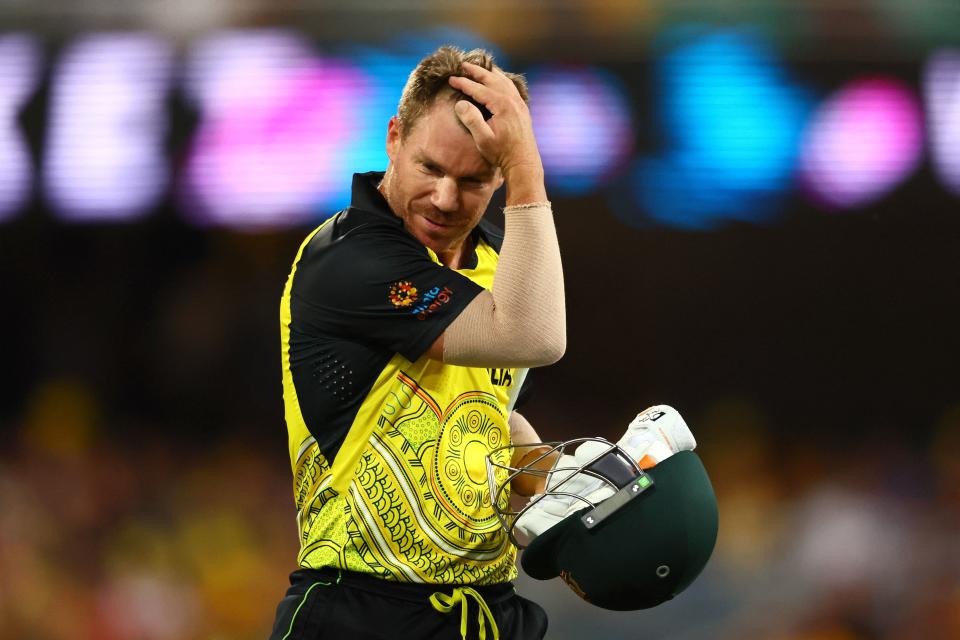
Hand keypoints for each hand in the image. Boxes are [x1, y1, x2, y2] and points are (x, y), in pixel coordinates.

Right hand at [448, 63, 545, 201]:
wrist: (523, 163)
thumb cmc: (502, 153)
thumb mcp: (483, 139)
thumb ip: (472, 120)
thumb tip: (460, 103)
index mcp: (502, 105)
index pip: (478, 89)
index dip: (463, 83)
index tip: (451, 79)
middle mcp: (512, 100)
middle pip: (492, 79)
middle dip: (476, 71)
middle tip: (462, 65)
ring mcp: (519, 104)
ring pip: (503, 81)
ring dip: (490, 73)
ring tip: (479, 68)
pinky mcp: (522, 109)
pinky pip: (511, 88)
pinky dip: (501, 80)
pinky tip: (498, 81)